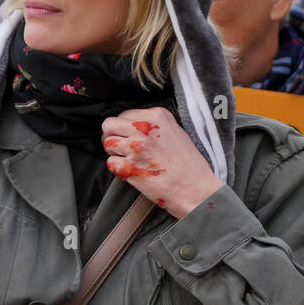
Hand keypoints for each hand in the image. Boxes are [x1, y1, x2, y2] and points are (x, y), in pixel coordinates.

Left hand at [101, 108, 222, 218]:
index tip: (130, 137)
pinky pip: (110, 163)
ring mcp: (136, 147)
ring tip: (130, 161)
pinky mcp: (130, 167)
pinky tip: (133, 173)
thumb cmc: (190, 166)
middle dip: (112, 136)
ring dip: (114, 153)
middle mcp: (145, 129)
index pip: (125, 114)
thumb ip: (155, 126)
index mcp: (158, 117)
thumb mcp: (177, 133)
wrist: (197, 190)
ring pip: (107, 143)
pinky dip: (118, 170)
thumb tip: (134, 125)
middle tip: (122, 148)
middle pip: (109, 124)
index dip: (124, 127)